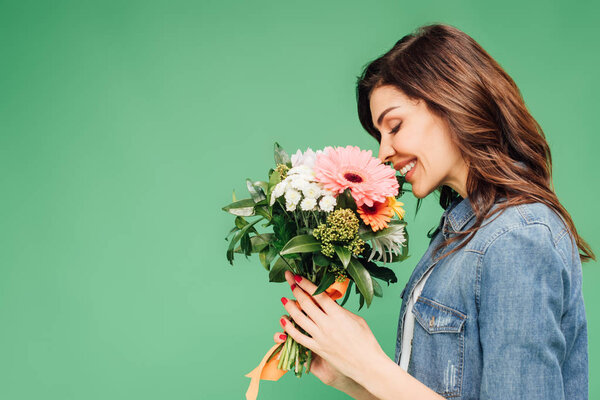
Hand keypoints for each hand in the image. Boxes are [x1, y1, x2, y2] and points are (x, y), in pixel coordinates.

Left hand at [277, 270, 387, 385]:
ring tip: (284, 299)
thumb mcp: (356, 319)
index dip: (306, 284)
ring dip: (290, 307)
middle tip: (289, 281)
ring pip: (299, 319)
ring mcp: (320, 337)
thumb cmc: (366, 341)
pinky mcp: (317, 349)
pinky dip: (289, 328)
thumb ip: (340, 310)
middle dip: (295, 290)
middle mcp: (327, 325)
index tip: (297, 276)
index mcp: (338, 314)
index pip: (318, 295)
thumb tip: (329, 302)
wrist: (367, 365)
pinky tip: (283, 321)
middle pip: (306, 303)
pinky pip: (299, 337)